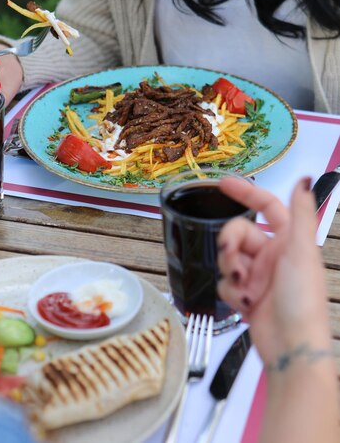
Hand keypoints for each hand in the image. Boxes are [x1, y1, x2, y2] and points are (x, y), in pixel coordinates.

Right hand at [217, 177, 330, 366]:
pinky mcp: (246, 295)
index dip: (246, 192)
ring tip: (244, 288)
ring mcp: (258, 275)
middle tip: (231, 256)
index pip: (265, 207)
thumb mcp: (302, 252)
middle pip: (239, 233)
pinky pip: (225, 282)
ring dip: (231, 270)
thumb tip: (305, 181)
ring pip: (228, 258)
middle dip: (230, 243)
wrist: (291, 347)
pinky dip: (231, 291)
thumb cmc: (303, 301)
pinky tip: (245, 303)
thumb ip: (301, 213)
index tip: (223, 184)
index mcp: (289, 240)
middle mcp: (272, 255)